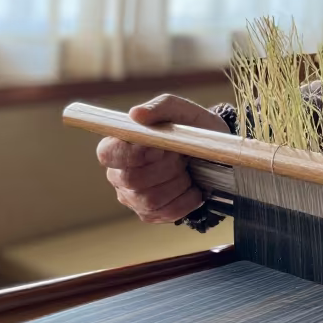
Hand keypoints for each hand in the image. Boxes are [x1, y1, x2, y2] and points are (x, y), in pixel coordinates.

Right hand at [96, 94, 228, 223]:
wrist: (215, 153)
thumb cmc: (191, 128)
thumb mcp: (181, 111)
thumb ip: (159, 108)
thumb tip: (136, 114)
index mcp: (119, 145)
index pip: (107, 153)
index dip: (132, 153)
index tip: (159, 146)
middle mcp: (119, 174)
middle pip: (132, 179)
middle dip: (165, 167)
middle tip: (182, 155)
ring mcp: (132, 197)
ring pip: (151, 198)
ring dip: (178, 182)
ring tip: (188, 168)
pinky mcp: (150, 214)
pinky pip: (167, 212)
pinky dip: (187, 198)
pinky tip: (193, 185)